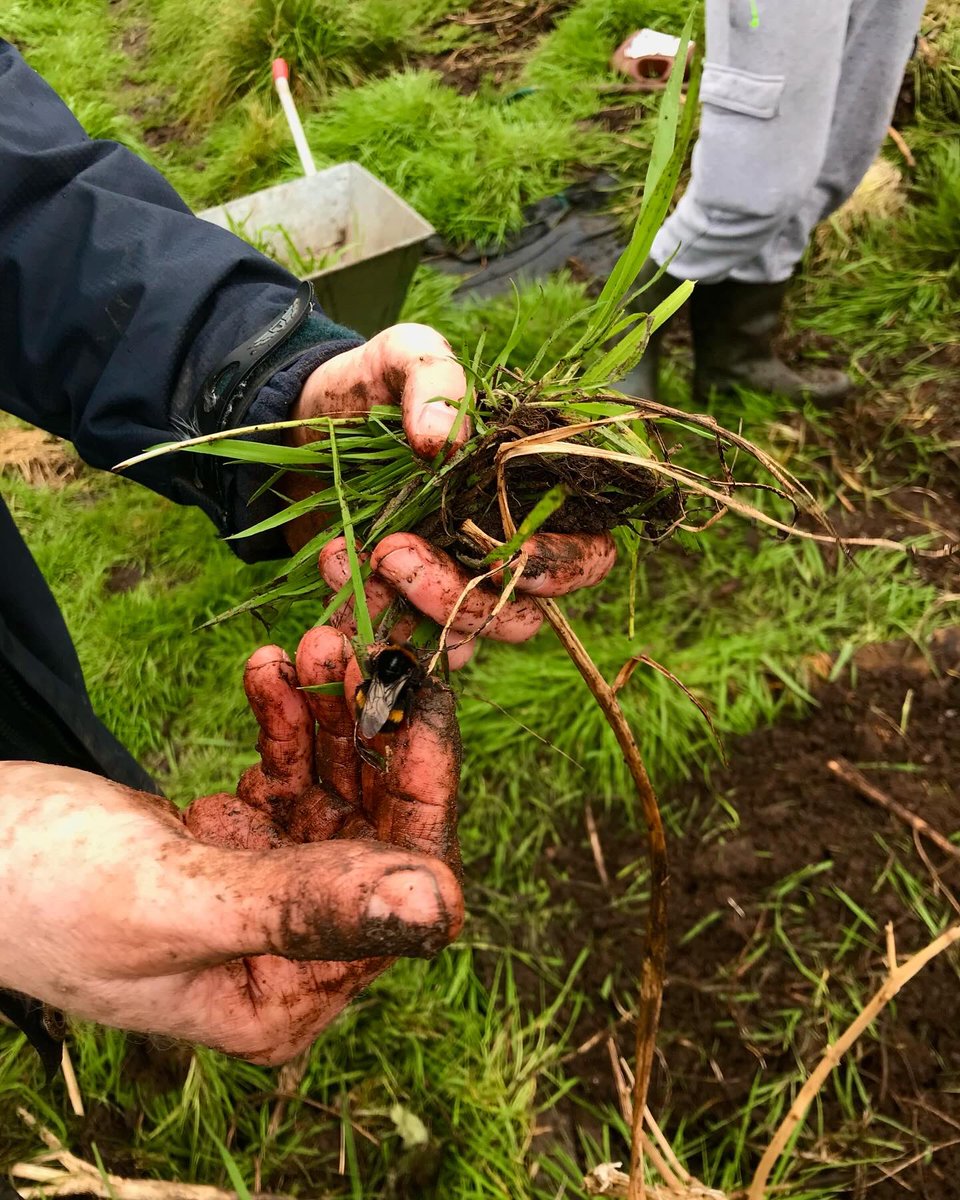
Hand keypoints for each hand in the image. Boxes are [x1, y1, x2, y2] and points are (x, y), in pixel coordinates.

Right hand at [0, 628, 461, 1065]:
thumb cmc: (34, 895)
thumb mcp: (174, 899)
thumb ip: (303, 908)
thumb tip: (443, 908)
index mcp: (284, 996)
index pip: (394, 892)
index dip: (421, 792)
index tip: (421, 698)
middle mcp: (288, 952)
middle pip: (373, 827)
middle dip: (370, 733)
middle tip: (360, 648)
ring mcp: (263, 890)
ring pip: (333, 786)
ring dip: (328, 711)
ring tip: (310, 642)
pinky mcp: (235, 842)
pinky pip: (286, 771)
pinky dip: (283, 716)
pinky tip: (268, 667)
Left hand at [286, 324, 617, 663]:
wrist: (299, 420)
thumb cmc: (372, 385)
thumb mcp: (403, 356)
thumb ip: (434, 377)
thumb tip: (443, 437)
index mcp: (533, 495)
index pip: (586, 555)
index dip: (562, 569)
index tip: (507, 560)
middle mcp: (503, 552)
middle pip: (522, 615)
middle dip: (461, 597)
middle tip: (393, 552)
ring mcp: (451, 587)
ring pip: (464, 638)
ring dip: (412, 611)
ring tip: (354, 554)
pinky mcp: (397, 610)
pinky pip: (399, 645)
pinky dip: (368, 622)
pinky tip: (332, 563)